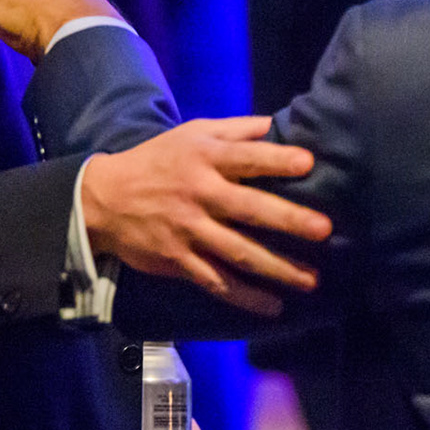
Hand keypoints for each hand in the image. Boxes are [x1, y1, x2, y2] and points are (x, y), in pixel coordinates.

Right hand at [82, 117, 331, 316]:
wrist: (104, 199)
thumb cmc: (158, 160)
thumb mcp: (191, 134)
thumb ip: (234, 129)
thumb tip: (275, 124)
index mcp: (204, 159)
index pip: (246, 158)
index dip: (276, 160)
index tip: (308, 163)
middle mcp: (199, 195)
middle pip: (249, 209)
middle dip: (288, 219)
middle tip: (324, 229)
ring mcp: (189, 231)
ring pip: (238, 252)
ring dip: (277, 268)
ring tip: (312, 280)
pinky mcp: (178, 260)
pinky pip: (216, 281)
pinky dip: (244, 296)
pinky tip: (273, 306)